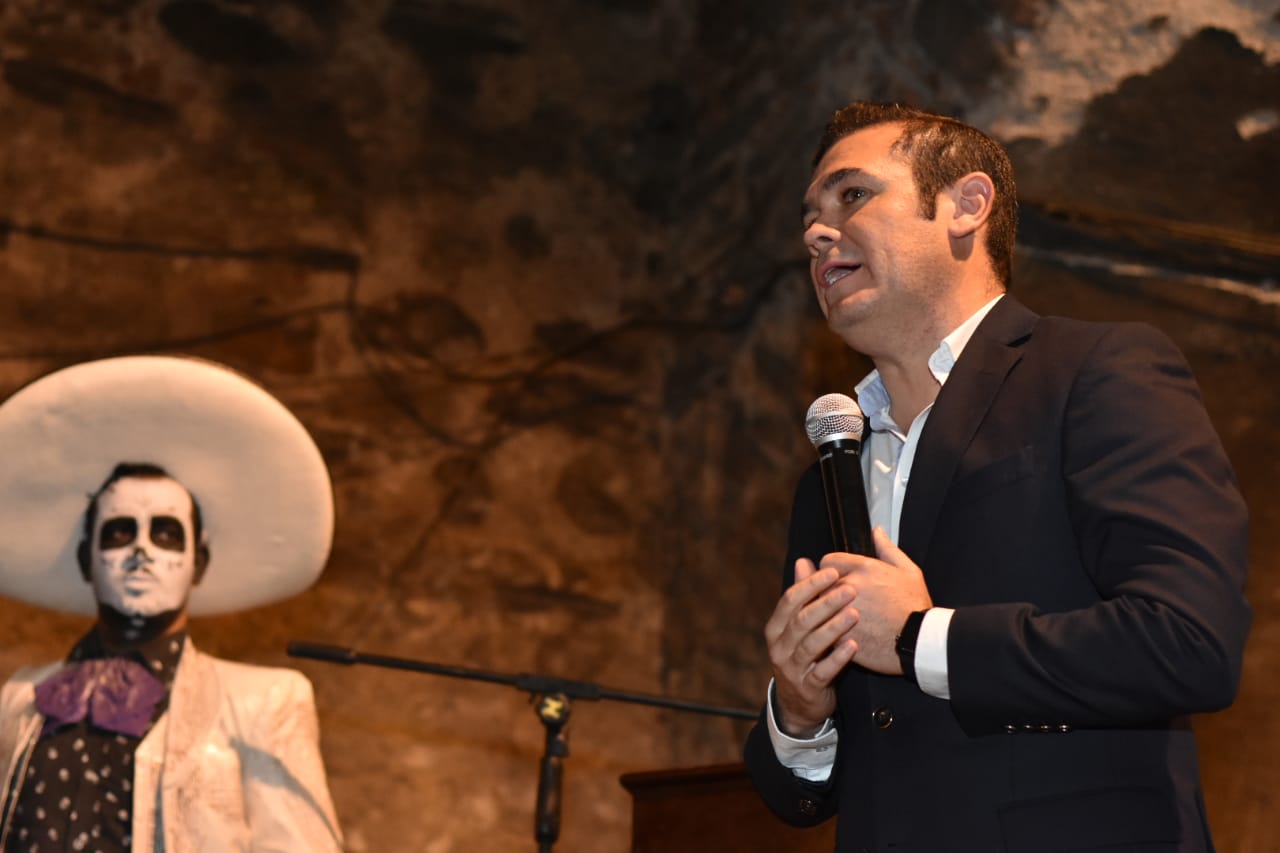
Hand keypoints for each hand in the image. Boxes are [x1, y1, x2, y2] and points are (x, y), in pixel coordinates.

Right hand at [765, 557, 859, 736]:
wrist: (800, 704)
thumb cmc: (805, 656)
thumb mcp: (799, 626)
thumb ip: (803, 596)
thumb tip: (803, 561)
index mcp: (776, 628)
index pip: (789, 600)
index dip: (811, 584)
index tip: (833, 571)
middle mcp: (779, 647)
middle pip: (801, 620)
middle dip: (826, 602)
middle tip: (850, 588)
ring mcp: (791, 669)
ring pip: (811, 644)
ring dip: (834, 627)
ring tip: (854, 614)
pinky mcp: (808, 688)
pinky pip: (823, 671)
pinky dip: (838, 658)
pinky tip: (854, 645)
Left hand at [822, 527, 932, 674]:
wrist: (919, 641)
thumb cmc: (915, 606)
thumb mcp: (908, 571)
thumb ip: (887, 548)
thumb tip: (877, 530)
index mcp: (864, 568)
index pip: (827, 562)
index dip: (832, 571)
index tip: (839, 580)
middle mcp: (850, 586)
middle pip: (818, 584)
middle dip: (825, 591)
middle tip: (838, 601)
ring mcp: (842, 611)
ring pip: (816, 607)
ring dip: (822, 612)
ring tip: (836, 619)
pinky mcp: (839, 635)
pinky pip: (821, 630)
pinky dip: (827, 632)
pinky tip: (840, 634)